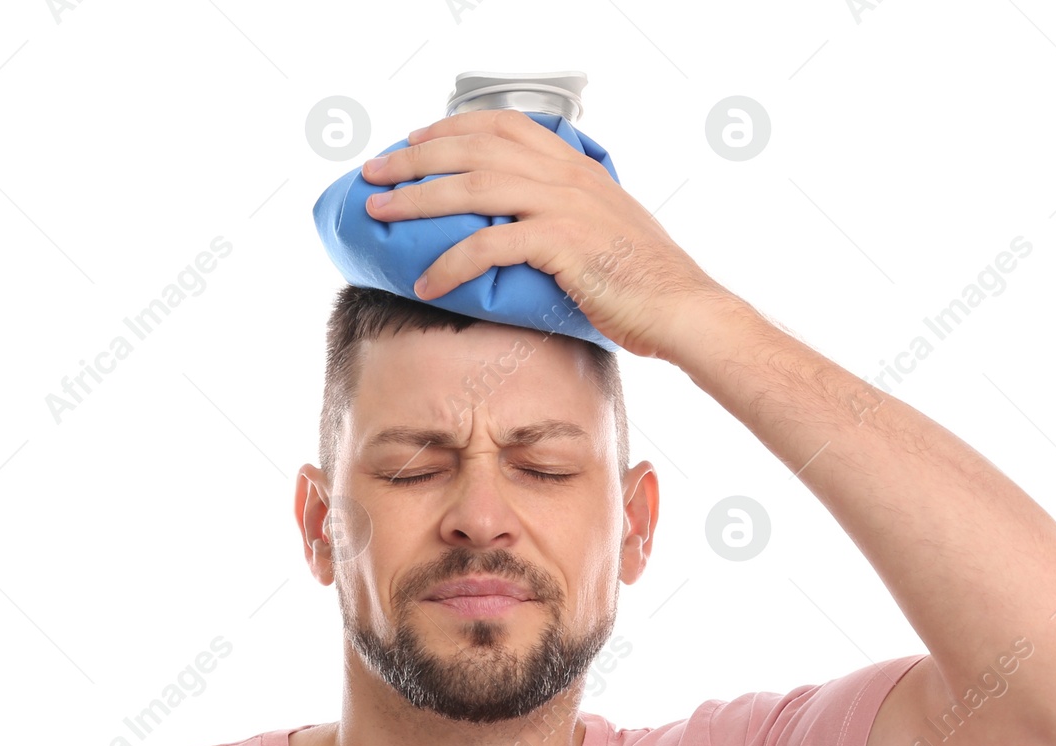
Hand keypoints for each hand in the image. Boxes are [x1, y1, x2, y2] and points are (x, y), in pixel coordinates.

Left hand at [358, 109, 732, 361]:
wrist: (682, 308)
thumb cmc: (644, 283)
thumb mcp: (603, 231)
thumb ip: (566, 217)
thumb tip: (525, 233)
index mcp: (574, 166)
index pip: (501, 126)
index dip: (449, 129)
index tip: (412, 142)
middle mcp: (565, 175)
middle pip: (474, 149)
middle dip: (414, 158)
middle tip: (373, 174)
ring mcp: (564, 206)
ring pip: (473, 188)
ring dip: (418, 199)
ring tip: (380, 215)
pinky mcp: (561, 244)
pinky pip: (490, 246)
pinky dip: (451, 264)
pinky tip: (425, 283)